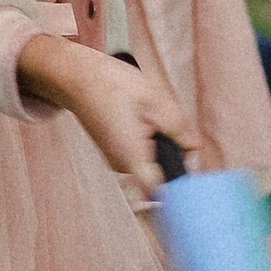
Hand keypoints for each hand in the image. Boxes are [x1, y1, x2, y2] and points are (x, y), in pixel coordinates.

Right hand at [18, 34, 195, 189]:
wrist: (77, 77)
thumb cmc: (110, 83)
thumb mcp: (155, 99)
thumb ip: (179, 127)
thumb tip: (193, 147)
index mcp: (131, 155)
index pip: (159, 193)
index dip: (177, 191)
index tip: (190, 182)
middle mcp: (121, 164)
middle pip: (160, 175)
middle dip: (173, 154)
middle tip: (167, 125)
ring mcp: (115, 161)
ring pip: (151, 164)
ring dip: (160, 146)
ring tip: (149, 116)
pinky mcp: (114, 154)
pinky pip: (140, 156)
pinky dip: (148, 142)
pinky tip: (140, 118)